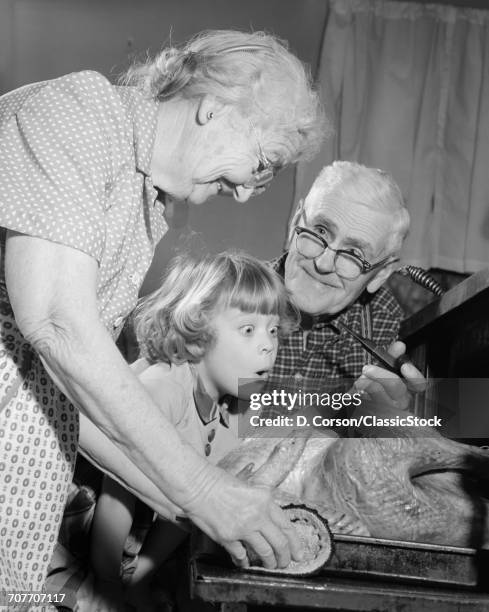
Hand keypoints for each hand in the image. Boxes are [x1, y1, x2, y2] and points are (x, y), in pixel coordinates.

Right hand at [183, 469, 301, 569]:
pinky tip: (244, 563)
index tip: (298, 552)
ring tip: (269, 566)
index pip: (286, 525)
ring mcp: (243, 527)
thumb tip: (269, 522)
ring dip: (269, 562)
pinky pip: (241, 555)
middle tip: (285, 563)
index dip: (295, 542)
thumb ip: (260, 504)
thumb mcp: (248, 487)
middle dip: (285, 557)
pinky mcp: (228, 537)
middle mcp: (258, 514)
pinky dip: (244, 562)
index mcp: (265, 499)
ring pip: (264, 552)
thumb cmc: (218, 482)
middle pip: (280, 542)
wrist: (197, 485)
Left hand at [353, 341, 426, 411]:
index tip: (405, 366)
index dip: (414, 376)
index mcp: (407, 388)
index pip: (420, 385)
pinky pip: (366, 404)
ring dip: (366, 385)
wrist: (359, 397)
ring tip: (360, 381)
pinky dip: (360, 395)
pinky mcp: (374, 416)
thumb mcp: (383, 367)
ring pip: (380, 397)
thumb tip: (400, 345)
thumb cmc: (375, 382)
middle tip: (367, 368)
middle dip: (381, 375)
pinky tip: (358, 392)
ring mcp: (388, 410)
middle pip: (397, 388)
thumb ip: (392, 355)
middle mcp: (401, 401)